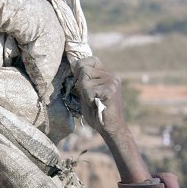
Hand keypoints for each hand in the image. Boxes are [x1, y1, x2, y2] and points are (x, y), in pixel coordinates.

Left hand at [73, 56, 150, 182]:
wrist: (110, 128)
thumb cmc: (97, 113)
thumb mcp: (88, 94)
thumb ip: (84, 83)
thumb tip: (75, 69)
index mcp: (107, 75)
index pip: (92, 60)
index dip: (80, 66)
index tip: (77, 77)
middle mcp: (111, 76)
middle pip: (84, 69)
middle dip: (81, 84)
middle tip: (89, 97)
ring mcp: (111, 82)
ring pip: (85, 81)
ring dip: (84, 94)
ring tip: (94, 102)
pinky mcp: (110, 90)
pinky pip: (88, 91)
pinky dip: (88, 100)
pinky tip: (96, 105)